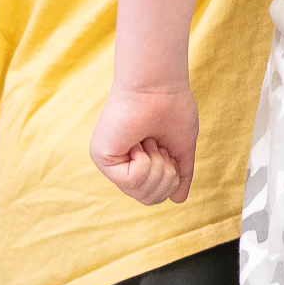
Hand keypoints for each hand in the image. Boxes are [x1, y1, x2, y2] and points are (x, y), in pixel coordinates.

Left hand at [91, 85, 198, 205]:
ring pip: (141, 193)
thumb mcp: (181, 147)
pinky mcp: (101, 157)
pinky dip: (144, 161)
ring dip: (156, 165)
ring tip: (149, 140)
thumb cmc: (172, 107)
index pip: (155, 195)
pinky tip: (138, 140)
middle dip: (165, 175)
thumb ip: (181, 173)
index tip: (167, 148)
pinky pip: (131, 181)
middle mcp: (120, 165)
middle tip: (159, 145)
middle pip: (149, 199)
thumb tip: (179, 200)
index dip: (171, 178)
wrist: (159, 85)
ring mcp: (110, 163)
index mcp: (137, 162)